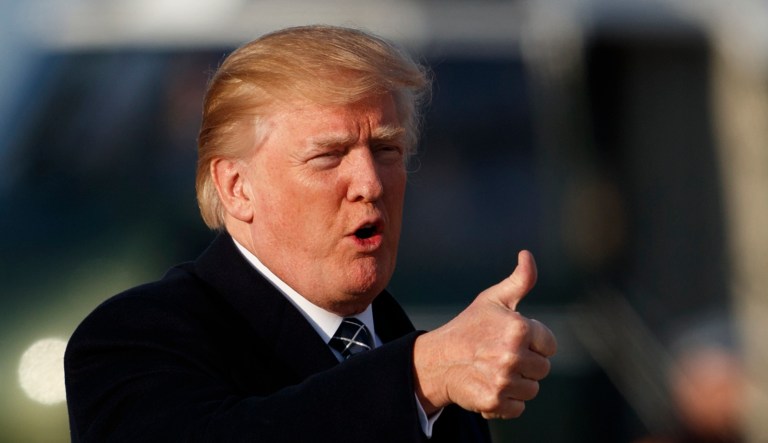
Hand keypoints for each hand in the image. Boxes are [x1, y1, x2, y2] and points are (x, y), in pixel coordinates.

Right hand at [412, 250, 556, 418]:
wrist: (437, 360)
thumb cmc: (469, 327)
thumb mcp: (493, 300)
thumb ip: (520, 280)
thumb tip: (527, 254)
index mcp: (518, 328)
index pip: (550, 345)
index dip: (534, 343)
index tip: (513, 340)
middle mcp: (512, 355)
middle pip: (543, 369)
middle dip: (526, 363)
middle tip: (500, 355)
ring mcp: (503, 380)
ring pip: (532, 389)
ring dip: (517, 383)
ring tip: (495, 370)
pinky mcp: (494, 401)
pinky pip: (518, 407)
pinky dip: (507, 401)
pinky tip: (490, 385)